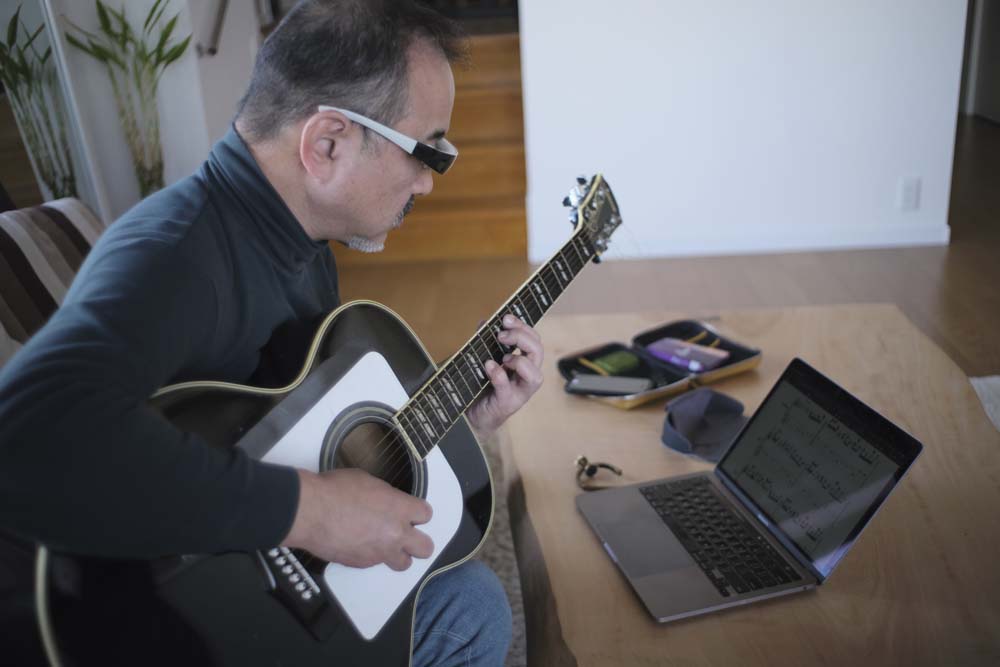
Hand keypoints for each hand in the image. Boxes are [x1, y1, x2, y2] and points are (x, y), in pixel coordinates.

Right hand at [282, 468, 433, 570]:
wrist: (310, 512)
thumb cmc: (334, 491)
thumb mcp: (367, 482)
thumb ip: (385, 497)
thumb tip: (386, 502)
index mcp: (399, 508)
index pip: (426, 514)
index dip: (419, 513)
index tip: (412, 513)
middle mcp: (395, 533)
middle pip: (425, 548)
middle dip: (418, 542)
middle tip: (408, 536)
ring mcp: (379, 552)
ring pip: (404, 564)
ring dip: (398, 555)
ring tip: (387, 546)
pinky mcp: (362, 564)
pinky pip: (375, 564)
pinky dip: (371, 556)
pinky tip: (359, 544)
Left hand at [466, 314, 543, 434]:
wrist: (472, 416)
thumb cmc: (482, 387)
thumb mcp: (485, 360)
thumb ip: (486, 342)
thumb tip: (484, 322)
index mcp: (524, 364)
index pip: (534, 340)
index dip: (523, 327)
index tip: (506, 318)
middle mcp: (526, 378)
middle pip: (538, 352)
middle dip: (521, 338)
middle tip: (501, 335)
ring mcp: (519, 393)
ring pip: (535, 376)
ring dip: (519, 361)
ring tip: (502, 357)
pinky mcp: (506, 404)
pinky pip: (507, 388)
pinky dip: (499, 375)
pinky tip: (489, 366)